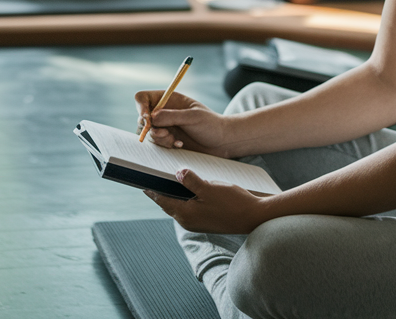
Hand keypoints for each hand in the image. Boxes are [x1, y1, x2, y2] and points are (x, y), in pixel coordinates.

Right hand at [134, 89, 231, 157]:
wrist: (221, 142)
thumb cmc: (211, 125)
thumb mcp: (193, 117)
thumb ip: (172, 116)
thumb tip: (151, 117)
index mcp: (169, 99)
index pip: (143, 98)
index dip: (141, 107)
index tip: (147, 119)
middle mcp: (164, 111)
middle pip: (142, 117)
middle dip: (150, 128)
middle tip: (165, 133)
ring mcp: (164, 126)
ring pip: (148, 132)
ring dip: (160, 138)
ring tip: (176, 140)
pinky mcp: (167, 139)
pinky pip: (155, 143)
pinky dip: (165, 145)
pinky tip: (179, 144)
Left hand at [145, 169, 269, 234]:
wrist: (254, 218)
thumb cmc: (232, 203)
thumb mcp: (210, 188)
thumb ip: (191, 181)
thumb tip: (177, 173)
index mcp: (185, 214)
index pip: (161, 200)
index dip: (151, 189)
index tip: (142, 180)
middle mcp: (188, 221)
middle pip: (168, 203)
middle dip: (161, 190)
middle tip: (153, 176)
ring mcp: (197, 222)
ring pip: (179, 205)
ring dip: (174, 194)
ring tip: (170, 179)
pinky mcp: (206, 221)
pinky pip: (190, 207)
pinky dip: (186, 197)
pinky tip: (190, 187)